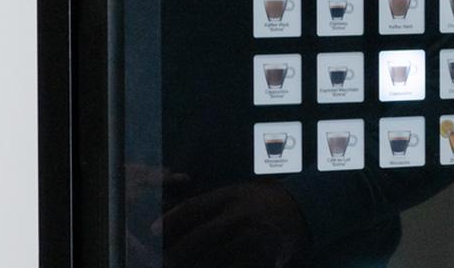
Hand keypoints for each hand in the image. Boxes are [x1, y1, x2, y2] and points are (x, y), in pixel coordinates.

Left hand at [157, 180, 308, 267]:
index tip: (151, 231)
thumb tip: (167, 209)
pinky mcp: (263, 258)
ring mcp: (252, 238)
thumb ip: (206, 204)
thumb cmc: (259, 201)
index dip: (170, 220)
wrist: (302, 211)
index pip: (193, 207)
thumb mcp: (235, 193)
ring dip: (195, 265)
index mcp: (231, 197)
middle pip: (199, 237)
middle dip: (175, 252)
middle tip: (161, 261)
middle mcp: (240, 216)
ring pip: (213, 258)